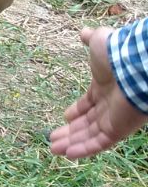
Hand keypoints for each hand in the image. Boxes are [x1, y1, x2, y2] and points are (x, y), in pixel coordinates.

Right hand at [49, 26, 147, 159]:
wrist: (133, 65)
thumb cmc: (115, 54)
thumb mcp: (99, 42)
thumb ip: (91, 40)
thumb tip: (84, 32)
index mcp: (104, 87)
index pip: (89, 103)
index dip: (77, 110)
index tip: (65, 117)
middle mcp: (110, 105)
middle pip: (87, 123)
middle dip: (70, 131)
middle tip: (53, 139)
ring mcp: (114, 119)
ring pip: (90, 135)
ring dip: (72, 143)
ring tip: (53, 149)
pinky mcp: (118, 130)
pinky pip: (99, 143)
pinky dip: (84, 149)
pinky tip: (68, 154)